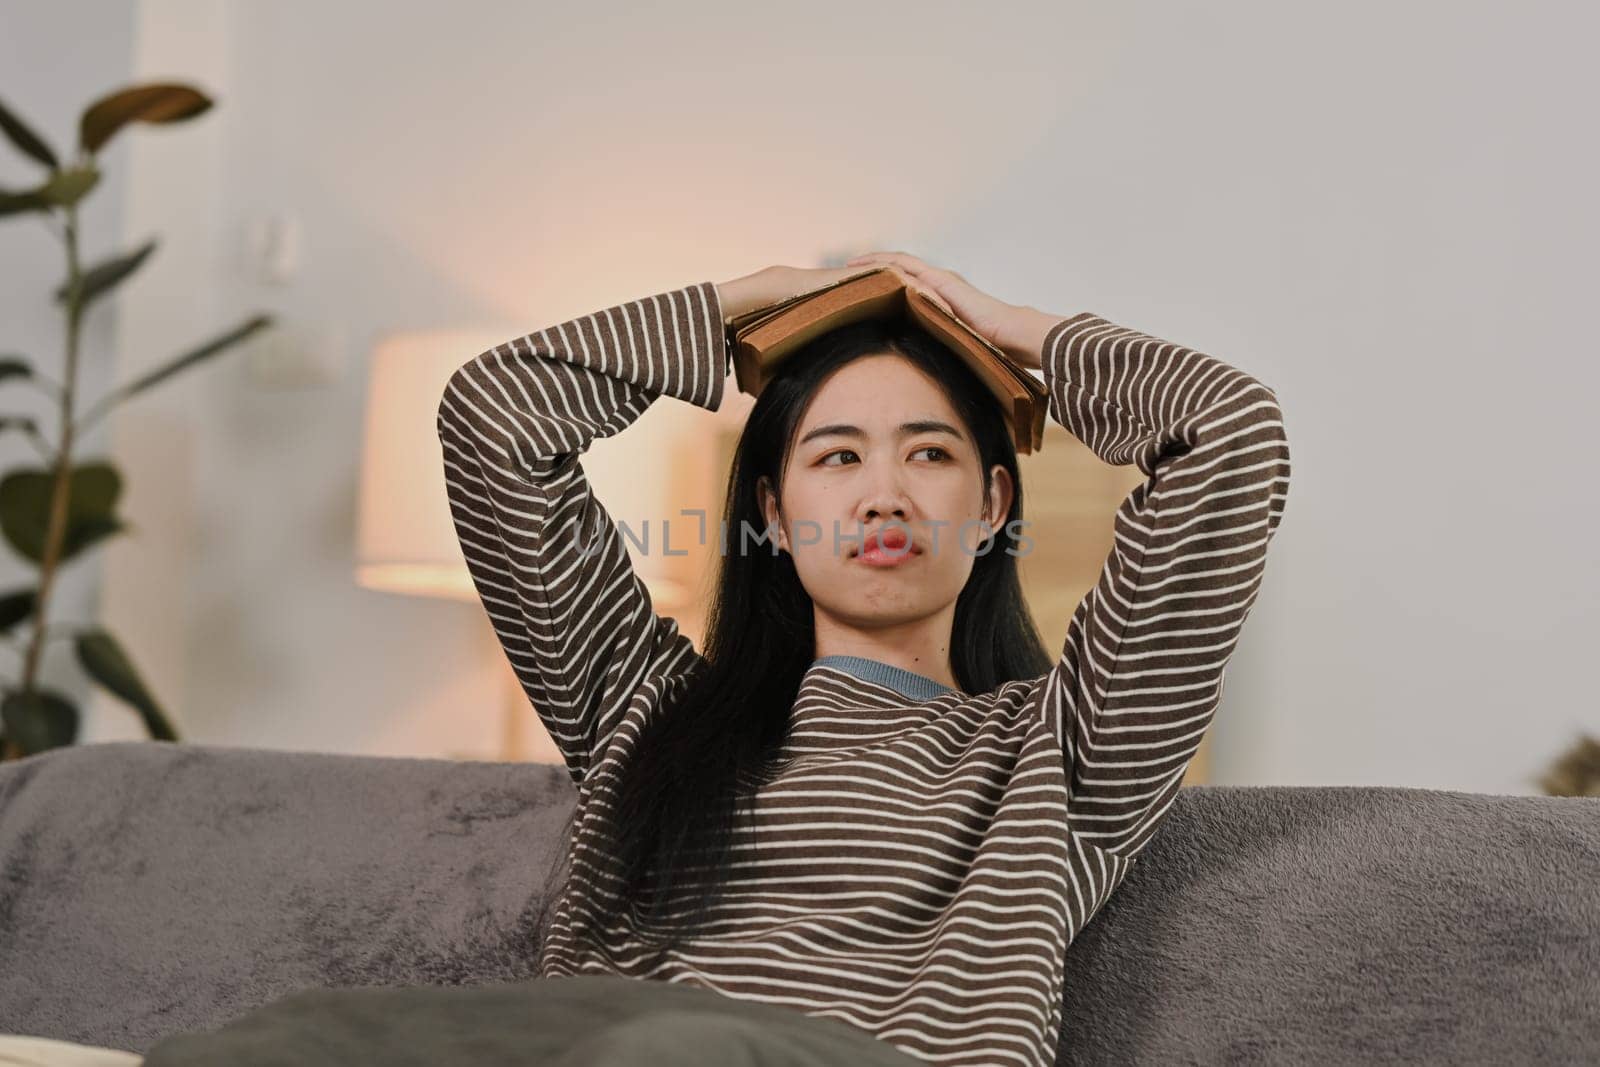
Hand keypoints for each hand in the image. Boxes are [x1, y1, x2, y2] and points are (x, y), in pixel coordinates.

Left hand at [843, 251, 1042, 367]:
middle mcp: (938, 285)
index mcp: (940, 298)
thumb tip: (919, 374)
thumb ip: (935, 350)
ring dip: (873, 263)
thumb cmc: (990, 347)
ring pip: (897, 265)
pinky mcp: (940, 281)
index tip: (859, 291)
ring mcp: (939, 280)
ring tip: (848, 266)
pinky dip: (884, 264)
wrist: (1012, 334)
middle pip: (896, 272)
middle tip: (844, 273)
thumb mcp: (953, 347)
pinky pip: (905, 268)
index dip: (881, 286)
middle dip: (871, 270)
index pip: (905, 287)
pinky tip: (865, 267)